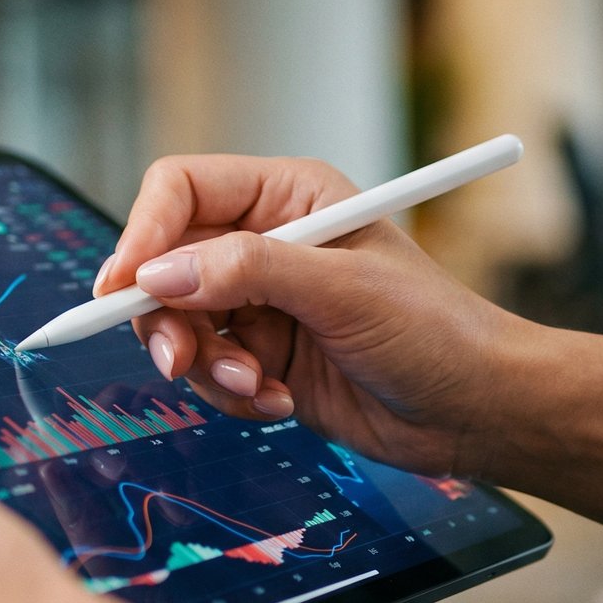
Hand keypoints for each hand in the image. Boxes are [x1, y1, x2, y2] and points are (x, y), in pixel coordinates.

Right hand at [96, 155, 523, 478]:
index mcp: (286, 196)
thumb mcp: (342, 290)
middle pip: (164, 264)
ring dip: (206, 364)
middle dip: (168, 318)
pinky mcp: (260, 356)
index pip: (180, 191)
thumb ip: (248, 271)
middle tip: (180, 361)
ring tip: (257, 386)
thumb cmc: (435, 331)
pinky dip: (231, 393)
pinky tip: (281, 401)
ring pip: (178, 324)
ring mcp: (259, 302)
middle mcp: (264, 242)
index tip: (126, 287)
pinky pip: (206, 371)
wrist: (477, 411)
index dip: (144, 234)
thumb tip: (158, 275)